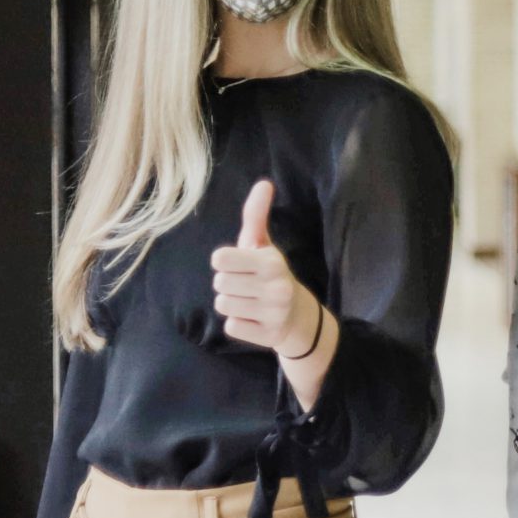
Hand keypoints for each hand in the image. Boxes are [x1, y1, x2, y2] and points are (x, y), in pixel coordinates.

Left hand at [210, 180, 320, 356]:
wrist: (299, 316)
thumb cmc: (271, 274)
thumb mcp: (263, 245)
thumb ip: (256, 215)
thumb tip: (263, 182)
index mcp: (272, 262)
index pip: (220, 258)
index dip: (226, 261)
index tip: (240, 264)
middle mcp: (276, 288)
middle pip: (219, 283)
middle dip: (229, 284)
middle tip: (247, 286)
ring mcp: (274, 313)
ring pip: (222, 305)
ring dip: (232, 304)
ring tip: (250, 302)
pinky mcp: (268, 335)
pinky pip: (231, 326)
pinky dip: (239, 323)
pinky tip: (254, 319)